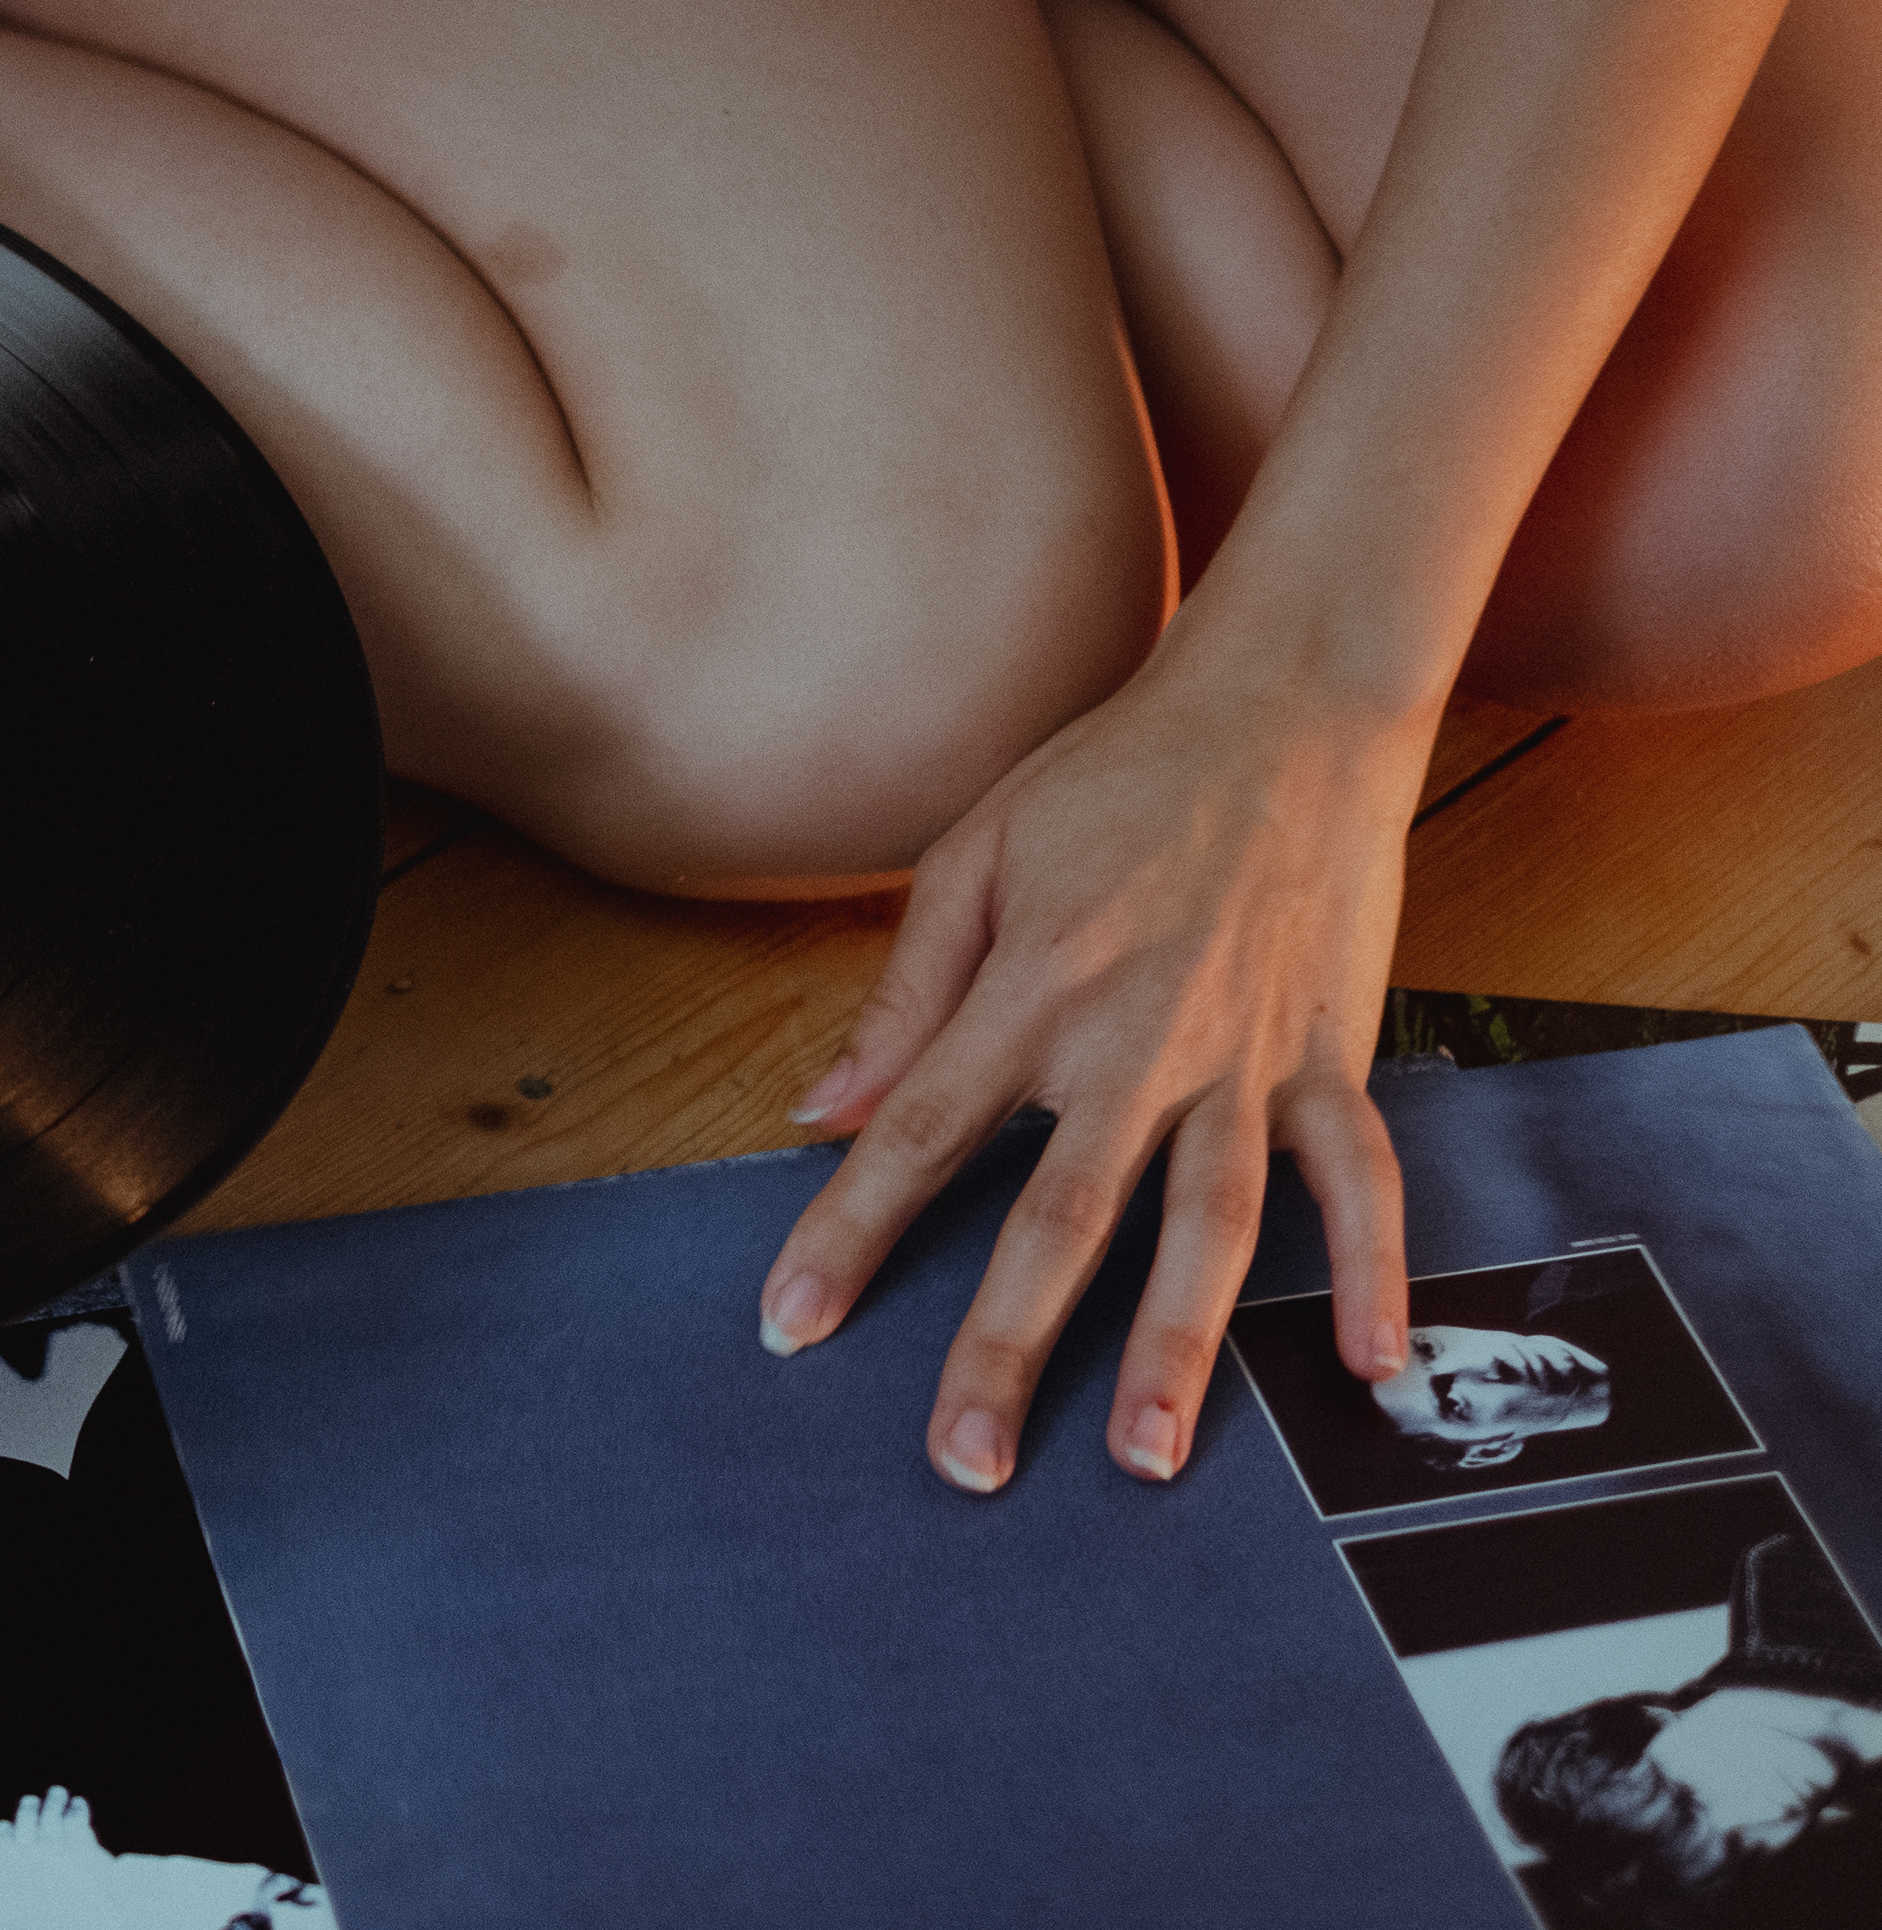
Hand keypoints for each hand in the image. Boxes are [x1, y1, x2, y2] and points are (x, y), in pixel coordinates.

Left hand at [756, 650, 1422, 1491]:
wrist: (1286, 704)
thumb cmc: (1114, 776)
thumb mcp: (973, 855)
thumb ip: (902, 996)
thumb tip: (817, 1109)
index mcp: (1031, 989)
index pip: (915, 1133)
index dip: (846, 1233)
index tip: (790, 1324)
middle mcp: (1136, 1038)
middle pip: (1059, 1216)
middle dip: (1007, 1346)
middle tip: (965, 1461)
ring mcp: (1245, 1055)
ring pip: (1212, 1223)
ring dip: (1184, 1346)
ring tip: (1150, 1457)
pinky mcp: (1332, 1052)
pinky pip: (1362, 1178)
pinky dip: (1376, 1269)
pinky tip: (1371, 1367)